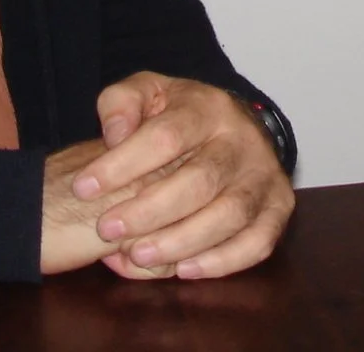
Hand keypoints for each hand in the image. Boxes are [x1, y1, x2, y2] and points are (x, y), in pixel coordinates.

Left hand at [69, 73, 293, 279]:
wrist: (235, 125)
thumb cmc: (180, 116)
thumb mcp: (147, 93)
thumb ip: (121, 103)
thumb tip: (115, 135)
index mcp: (208, 107)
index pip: (165, 135)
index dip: (122, 165)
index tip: (83, 188)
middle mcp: (244, 140)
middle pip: (200, 180)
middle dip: (149, 211)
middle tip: (107, 229)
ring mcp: (265, 175)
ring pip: (230, 215)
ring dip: (181, 242)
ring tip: (138, 255)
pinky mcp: (279, 206)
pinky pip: (259, 241)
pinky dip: (223, 261)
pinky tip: (184, 270)